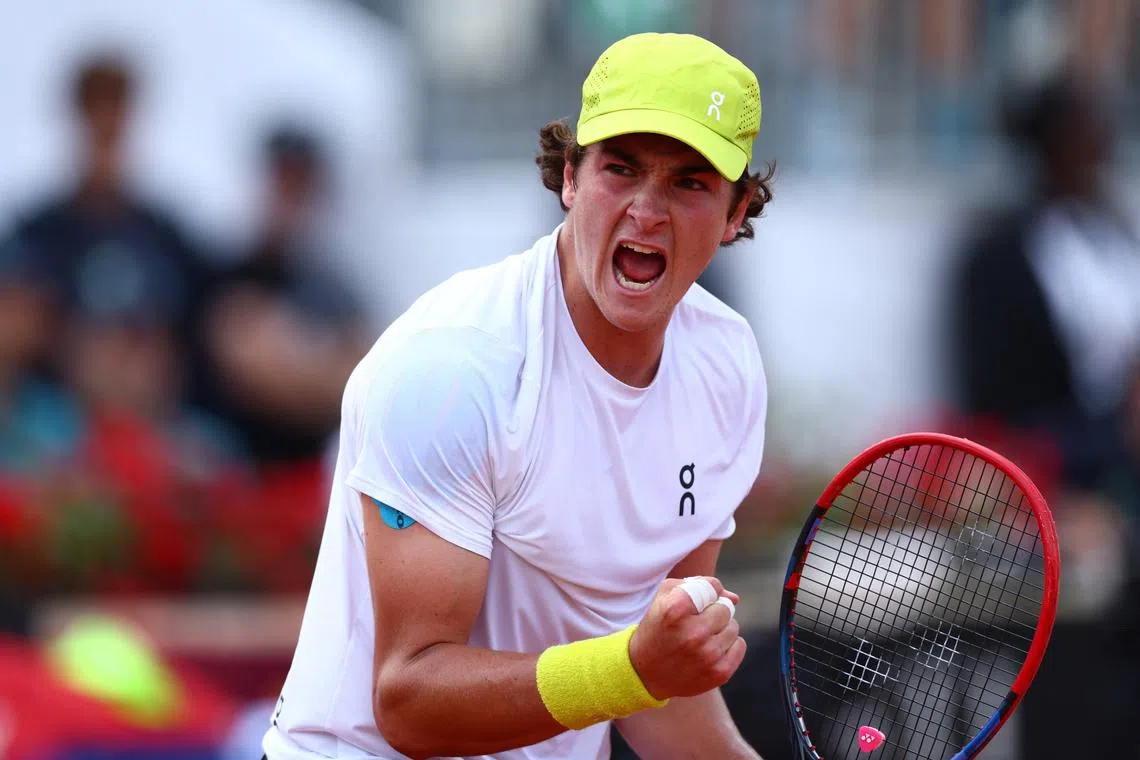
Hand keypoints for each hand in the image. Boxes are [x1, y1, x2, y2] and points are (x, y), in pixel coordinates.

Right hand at [628, 576, 745, 700]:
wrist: (645, 673)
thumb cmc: (658, 627)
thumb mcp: (665, 597)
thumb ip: (698, 585)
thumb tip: (734, 598)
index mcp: (674, 610)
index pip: (711, 587)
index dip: (708, 589)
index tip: (699, 598)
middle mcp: (692, 634)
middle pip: (725, 607)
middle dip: (714, 610)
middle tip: (697, 620)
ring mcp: (707, 656)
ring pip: (733, 627)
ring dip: (721, 629)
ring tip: (701, 637)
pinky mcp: (719, 673)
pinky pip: (740, 645)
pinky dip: (729, 645)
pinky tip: (709, 649)